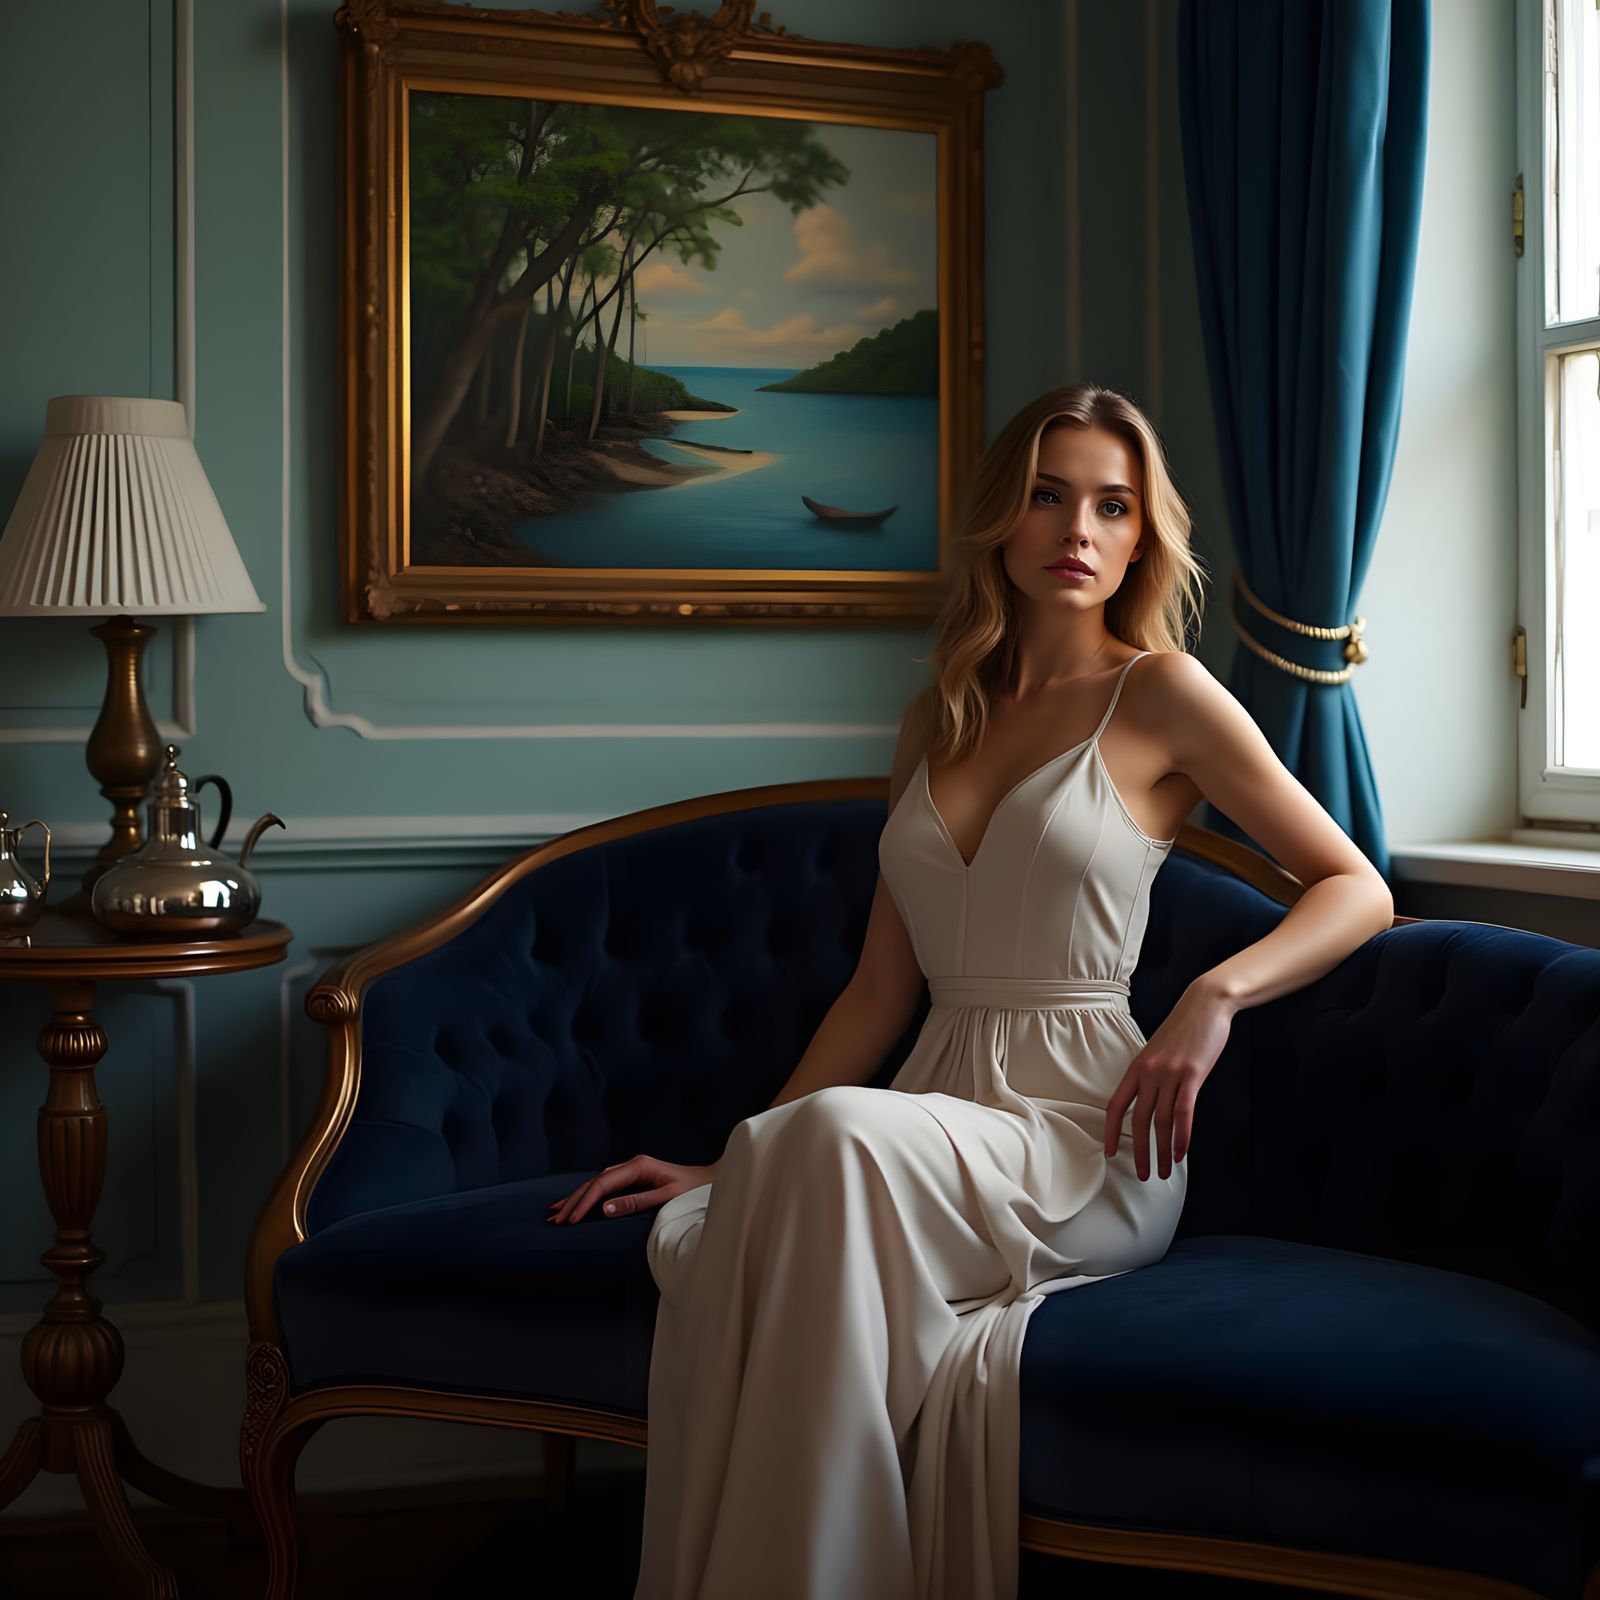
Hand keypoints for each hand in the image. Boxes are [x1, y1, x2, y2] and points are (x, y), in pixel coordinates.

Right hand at [546, 1155, 717, 1224]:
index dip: (584, 1202)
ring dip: (577, 1198)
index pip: (602, 1184)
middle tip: (555, 1219)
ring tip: (556, 1212)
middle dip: (574, 1201)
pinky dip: (588, 1196)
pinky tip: (577, 1203)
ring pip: (596, 1184)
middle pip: (595, 1182)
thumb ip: (635, 1202)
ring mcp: (631, 1170)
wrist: (709, 1181)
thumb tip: (604, 1209)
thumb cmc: (692, 1191)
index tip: (570, 1220)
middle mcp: (632, 1165)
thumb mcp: (666, 1198)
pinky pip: (605, 1187)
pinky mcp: (633, 1178)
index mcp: (638, 1166)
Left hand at [1103, 979, 1235, 1179]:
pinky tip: (1182, 1154)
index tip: (1110, 1152)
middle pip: (1138, 1120)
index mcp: (1137, 1068)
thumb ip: (1153, 1075)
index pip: (1116, 1105)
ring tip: (1164, 1171)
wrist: (1205, 1004)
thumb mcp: (1159, 1052)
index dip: (1111, 1132)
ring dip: (1162, 1150)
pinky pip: (1183, 1112)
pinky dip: (1182, 1137)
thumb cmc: (1184, 1029)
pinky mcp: (1192, 1074)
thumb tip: (1153, 1101)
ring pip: (1161, 1121)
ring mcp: (1170, 1073)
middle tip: (1143, 1174)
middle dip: (1140, 1151)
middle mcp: (1149, 1072)